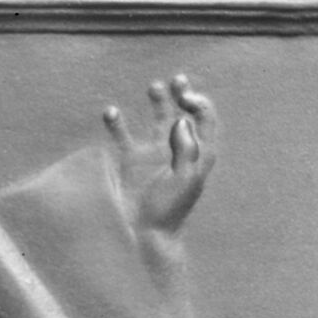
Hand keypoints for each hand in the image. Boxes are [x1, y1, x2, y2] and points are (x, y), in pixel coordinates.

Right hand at [102, 75, 217, 234]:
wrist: (145, 235)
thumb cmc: (170, 211)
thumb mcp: (184, 180)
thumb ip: (186, 149)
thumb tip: (181, 120)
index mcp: (198, 155)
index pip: (205, 120)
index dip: (199, 104)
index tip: (185, 100)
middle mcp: (177, 150)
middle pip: (185, 114)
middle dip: (183, 95)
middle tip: (178, 81)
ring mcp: (153, 154)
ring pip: (158, 119)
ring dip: (158, 101)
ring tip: (155, 87)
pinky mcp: (130, 161)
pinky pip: (123, 136)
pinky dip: (117, 123)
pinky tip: (112, 112)